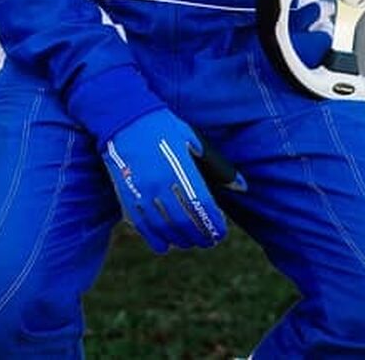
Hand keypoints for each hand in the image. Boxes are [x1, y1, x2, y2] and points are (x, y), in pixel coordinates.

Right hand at [100, 109, 230, 253]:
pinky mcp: (126, 194)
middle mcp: (161, 183)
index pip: (203, 206)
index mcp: (181, 168)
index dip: (214, 224)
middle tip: (208, 241)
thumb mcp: (193, 140)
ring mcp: (142, 191)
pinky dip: (154, 239)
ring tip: (189, 242)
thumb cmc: (162, 127)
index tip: (221, 232)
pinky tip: (164, 246)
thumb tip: (242, 186)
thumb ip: (217, 166)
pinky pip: (142, 225)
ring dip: (180, 240)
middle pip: (185, 222)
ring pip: (164, 227)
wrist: (122, 117)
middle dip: (200, 236)